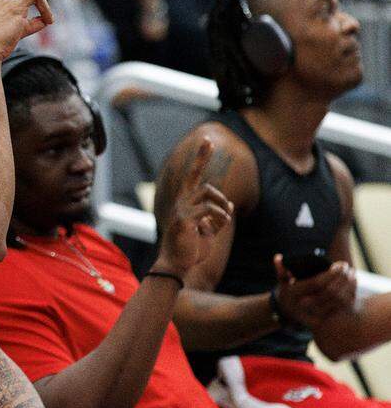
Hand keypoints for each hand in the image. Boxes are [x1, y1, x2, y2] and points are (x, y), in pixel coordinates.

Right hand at [154, 137, 233, 274]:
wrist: (178, 265)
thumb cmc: (192, 249)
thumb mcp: (210, 230)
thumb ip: (218, 215)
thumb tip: (229, 204)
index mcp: (186, 203)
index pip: (193, 175)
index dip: (200, 158)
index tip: (207, 141)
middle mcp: (181, 202)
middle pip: (198, 179)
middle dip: (210, 178)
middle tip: (215, 177)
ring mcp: (181, 209)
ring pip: (207, 193)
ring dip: (221, 207)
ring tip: (221, 223)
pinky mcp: (184, 219)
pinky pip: (208, 209)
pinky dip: (219, 217)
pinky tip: (216, 227)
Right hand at [273, 256, 356, 328]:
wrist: (289, 315)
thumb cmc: (288, 294)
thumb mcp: (282, 283)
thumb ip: (281, 271)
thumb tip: (278, 258)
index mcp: (295, 295)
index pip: (317, 283)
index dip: (330, 274)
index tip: (339, 264)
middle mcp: (305, 306)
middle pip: (330, 291)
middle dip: (341, 277)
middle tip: (346, 266)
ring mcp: (315, 314)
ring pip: (338, 300)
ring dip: (347, 285)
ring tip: (352, 273)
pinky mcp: (325, 319)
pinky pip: (341, 307)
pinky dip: (349, 294)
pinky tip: (352, 283)